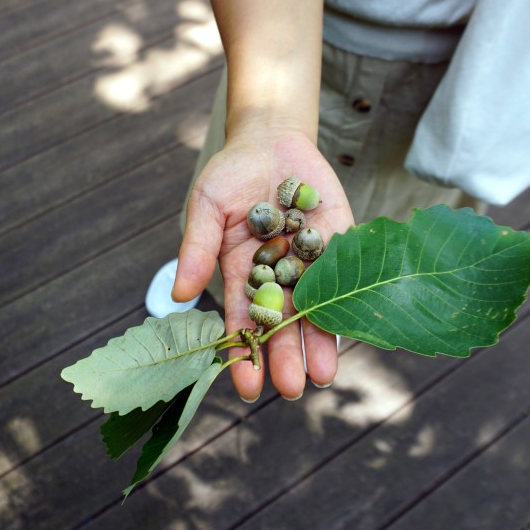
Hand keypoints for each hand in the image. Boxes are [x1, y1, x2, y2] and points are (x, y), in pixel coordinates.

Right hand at [172, 127, 353, 401]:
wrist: (271, 140)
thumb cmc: (230, 176)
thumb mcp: (207, 208)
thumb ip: (197, 249)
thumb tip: (180, 294)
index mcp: (242, 277)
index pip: (243, 323)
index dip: (244, 353)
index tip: (247, 386)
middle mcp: (279, 279)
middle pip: (282, 326)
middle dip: (286, 357)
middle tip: (291, 389)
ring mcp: (311, 265)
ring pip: (317, 311)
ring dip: (319, 344)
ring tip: (321, 375)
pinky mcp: (341, 246)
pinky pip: (346, 280)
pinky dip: (347, 304)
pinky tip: (349, 328)